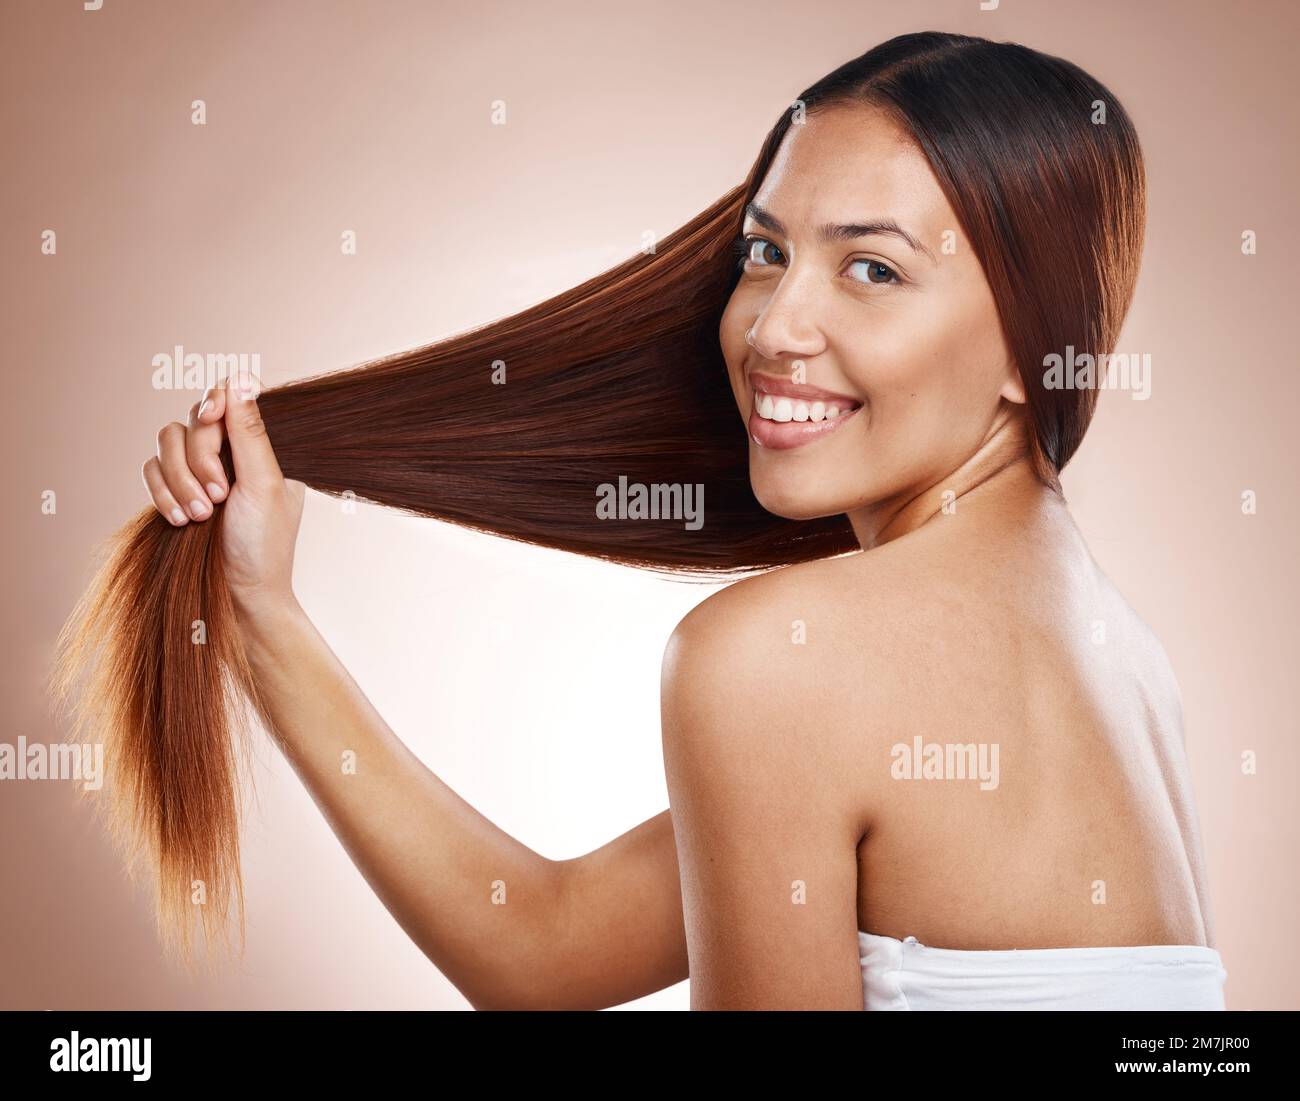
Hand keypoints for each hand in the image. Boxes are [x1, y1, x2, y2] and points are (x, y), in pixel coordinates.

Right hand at [141, 368, 304, 612]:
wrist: (240, 595)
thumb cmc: (264, 544)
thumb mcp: (263, 485)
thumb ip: (250, 433)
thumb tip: (243, 381)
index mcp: (264, 446)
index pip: (234, 396)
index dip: (217, 399)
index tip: (212, 418)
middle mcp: (232, 452)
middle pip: (195, 418)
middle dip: (201, 459)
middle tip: (219, 497)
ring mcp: (202, 470)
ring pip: (168, 441)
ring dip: (180, 480)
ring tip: (201, 515)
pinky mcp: (177, 490)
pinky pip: (151, 469)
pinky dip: (162, 494)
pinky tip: (180, 520)